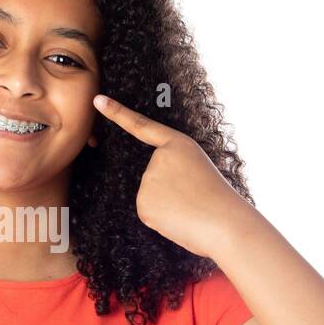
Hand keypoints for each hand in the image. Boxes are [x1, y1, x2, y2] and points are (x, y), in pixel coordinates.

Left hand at [93, 93, 243, 257]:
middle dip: (169, 190)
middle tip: (194, 198)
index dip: (118, 113)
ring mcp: (148, 180)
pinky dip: (161, 219)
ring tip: (190, 209)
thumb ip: (172, 171)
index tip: (98, 100)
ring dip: (167, 206)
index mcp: (178, 145)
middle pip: (152, 176)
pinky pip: (148, 211)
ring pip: (150, 196)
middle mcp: (158, 158)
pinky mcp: (142, 203)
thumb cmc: (219, 200)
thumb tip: (149, 190)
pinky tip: (178, 219)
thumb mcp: (199, 170)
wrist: (225, 224)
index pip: (142, 126)